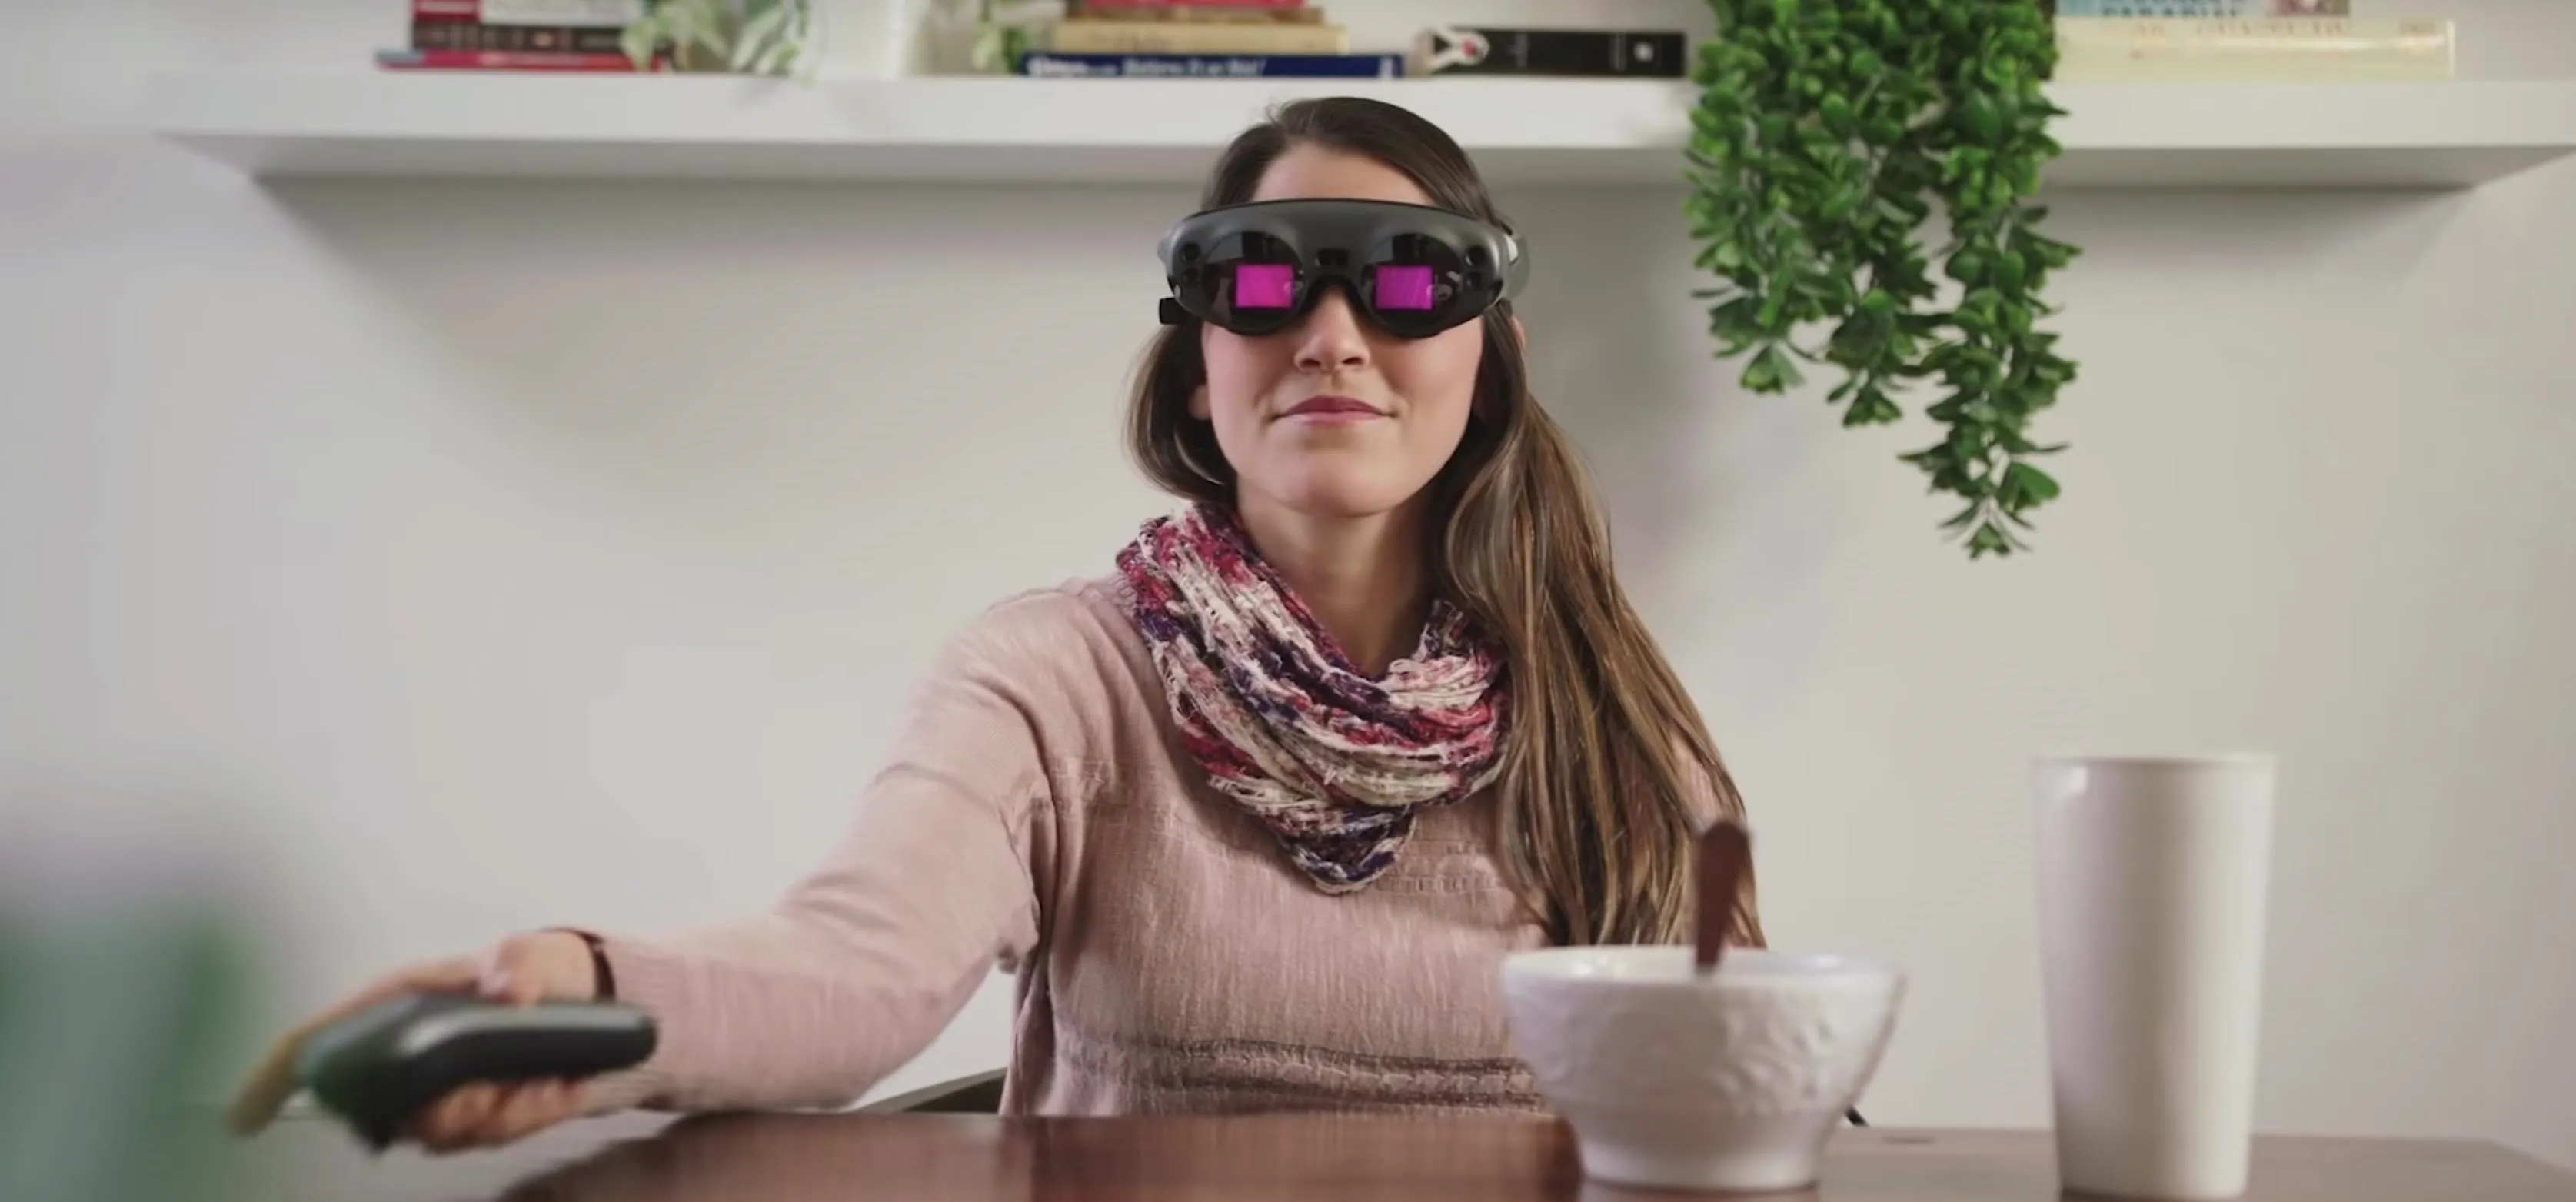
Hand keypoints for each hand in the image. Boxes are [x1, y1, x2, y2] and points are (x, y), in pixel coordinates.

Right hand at [227, 929, 604, 1151]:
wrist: (580, 996)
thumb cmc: (534, 967)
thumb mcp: (531, 954)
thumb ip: (520, 966)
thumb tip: (511, 988)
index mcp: (393, 1006)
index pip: (311, 1044)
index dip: (267, 1081)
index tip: (237, 1120)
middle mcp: (404, 1058)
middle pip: (388, 1113)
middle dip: (453, 1108)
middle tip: (505, 1084)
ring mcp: (436, 1093)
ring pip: (444, 1133)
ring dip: (500, 1111)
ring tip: (542, 1075)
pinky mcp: (476, 1117)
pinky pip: (492, 1136)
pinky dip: (530, 1114)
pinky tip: (557, 1085)